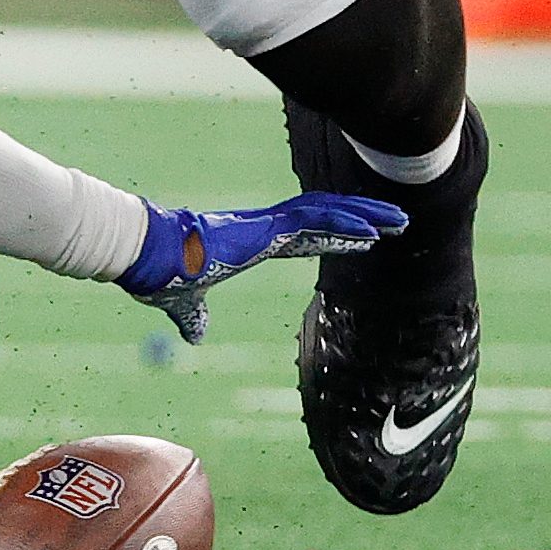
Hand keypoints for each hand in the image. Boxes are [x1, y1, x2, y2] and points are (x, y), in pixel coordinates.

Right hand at [125, 190, 408, 344]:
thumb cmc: (164, 275)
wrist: (151, 257)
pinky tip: (372, 231)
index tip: (363, 238)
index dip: (335, 236)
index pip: (304, 236)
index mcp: (253, 242)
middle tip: (396, 223)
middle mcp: (267, 229)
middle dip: (362, 219)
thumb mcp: (186, 305)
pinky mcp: (269, 227)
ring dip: (366, 216)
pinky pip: (316, 221)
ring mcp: (270, 224)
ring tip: (399, 221)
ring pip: (329, 212)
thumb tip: (195, 337)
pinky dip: (346, 223)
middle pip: (326, 218)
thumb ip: (196, 317)